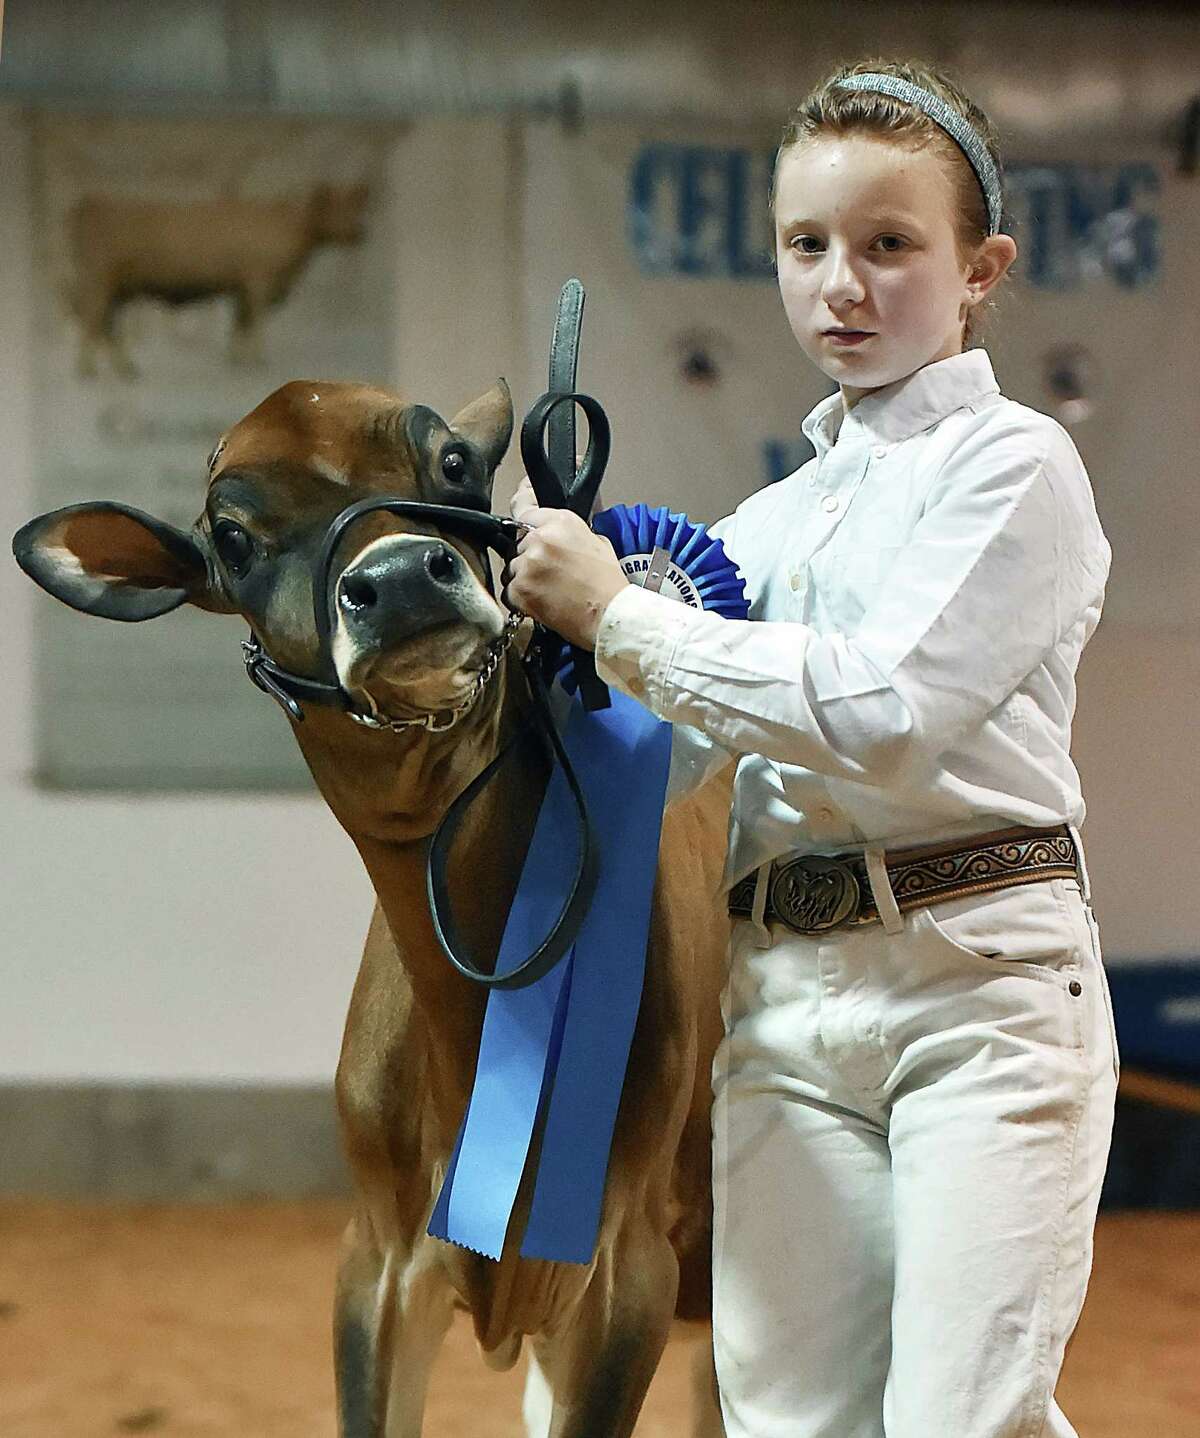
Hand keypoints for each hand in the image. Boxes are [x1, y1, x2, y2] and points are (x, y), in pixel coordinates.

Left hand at [503, 479, 628, 649]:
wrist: (608, 614)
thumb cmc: (608, 585)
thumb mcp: (598, 543)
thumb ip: (571, 533)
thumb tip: (558, 535)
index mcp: (561, 522)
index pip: (524, 508)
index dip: (521, 511)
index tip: (518, 508)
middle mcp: (541, 538)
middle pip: (518, 543)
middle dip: (528, 556)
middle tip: (550, 573)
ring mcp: (527, 564)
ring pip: (511, 568)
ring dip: (524, 578)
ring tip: (548, 590)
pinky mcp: (520, 589)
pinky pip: (509, 591)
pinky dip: (520, 599)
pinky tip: (540, 602)